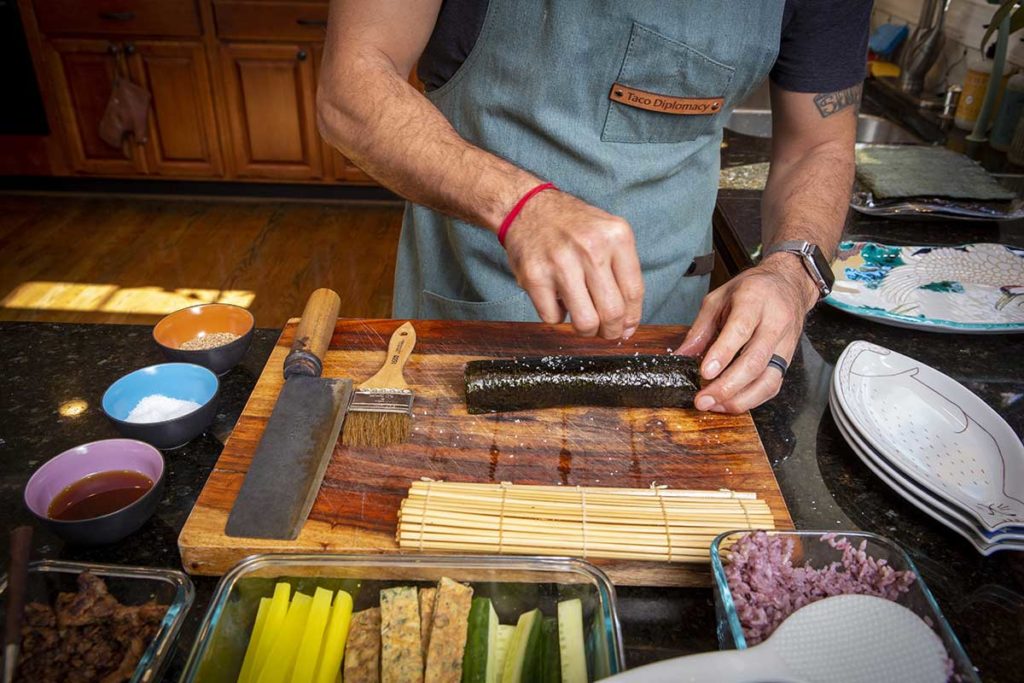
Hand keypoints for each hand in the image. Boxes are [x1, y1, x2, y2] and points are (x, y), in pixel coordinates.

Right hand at [503, 190, 644, 338]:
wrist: (527, 208)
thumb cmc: (571, 227)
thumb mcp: (607, 234)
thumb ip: (622, 272)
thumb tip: (627, 324)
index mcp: (616, 236)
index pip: (633, 293)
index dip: (631, 319)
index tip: (625, 328)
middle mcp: (591, 248)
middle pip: (612, 313)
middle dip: (610, 332)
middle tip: (604, 332)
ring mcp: (561, 263)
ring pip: (585, 322)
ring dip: (586, 331)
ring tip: (583, 321)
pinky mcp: (534, 276)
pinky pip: (553, 318)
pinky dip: (556, 316)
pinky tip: (556, 299)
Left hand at [674, 253, 818, 412]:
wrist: (789, 285)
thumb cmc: (752, 290)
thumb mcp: (718, 298)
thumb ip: (700, 328)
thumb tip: (681, 356)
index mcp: (754, 301)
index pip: (740, 330)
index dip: (722, 354)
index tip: (705, 372)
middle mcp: (775, 324)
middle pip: (755, 361)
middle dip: (727, 386)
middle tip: (703, 400)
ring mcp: (785, 344)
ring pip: (768, 380)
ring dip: (740, 399)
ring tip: (714, 406)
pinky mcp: (788, 360)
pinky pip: (773, 386)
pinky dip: (752, 399)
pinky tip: (731, 403)